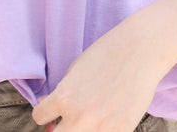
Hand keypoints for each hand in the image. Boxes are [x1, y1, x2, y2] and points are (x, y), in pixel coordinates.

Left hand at [32, 20, 164, 131]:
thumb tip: (46, 108)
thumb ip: (60, 93)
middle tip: (63, 121)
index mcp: (64, 98)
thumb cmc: (104, 55)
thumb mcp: (74, 71)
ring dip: (78, 130)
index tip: (50, 111)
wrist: (138, 52)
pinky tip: (104, 119)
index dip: (44, 112)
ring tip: (86, 118)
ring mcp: (101, 128)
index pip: (39, 117)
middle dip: (57, 128)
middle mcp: (79, 117)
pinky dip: (100, 130)